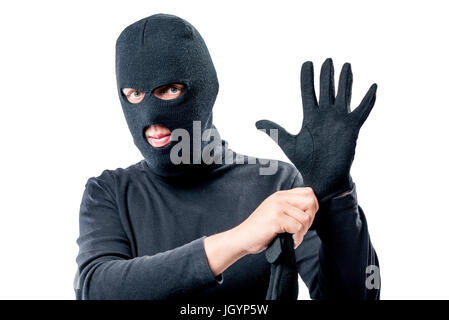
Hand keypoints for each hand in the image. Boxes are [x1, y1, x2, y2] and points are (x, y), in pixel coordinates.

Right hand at [233, 187, 317, 254]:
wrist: (242, 238)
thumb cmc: (260, 229)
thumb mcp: (275, 212)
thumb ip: (290, 207)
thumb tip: (312, 210)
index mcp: (280, 195)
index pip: (308, 192)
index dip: (312, 207)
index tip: (304, 219)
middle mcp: (279, 198)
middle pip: (310, 202)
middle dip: (310, 218)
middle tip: (300, 229)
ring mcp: (277, 208)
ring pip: (305, 218)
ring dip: (302, 232)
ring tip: (292, 236)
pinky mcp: (276, 220)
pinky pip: (297, 228)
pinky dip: (297, 239)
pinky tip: (290, 241)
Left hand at [256, 58, 376, 200]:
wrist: (322, 177)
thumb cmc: (305, 161)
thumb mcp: (288, 143)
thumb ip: (274, 130)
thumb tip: (256, 123)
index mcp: (310, 116)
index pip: (308, 91)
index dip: (307, 77)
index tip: (307, 63)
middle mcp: (325, 115)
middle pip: (326, 89)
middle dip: (326, 74)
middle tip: (327, 59)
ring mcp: (339, 120)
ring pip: (344, 94)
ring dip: (345, 80)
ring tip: (346, 65)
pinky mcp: (352, 128)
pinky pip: (362, 110)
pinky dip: (368, 99)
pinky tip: (373, 86)